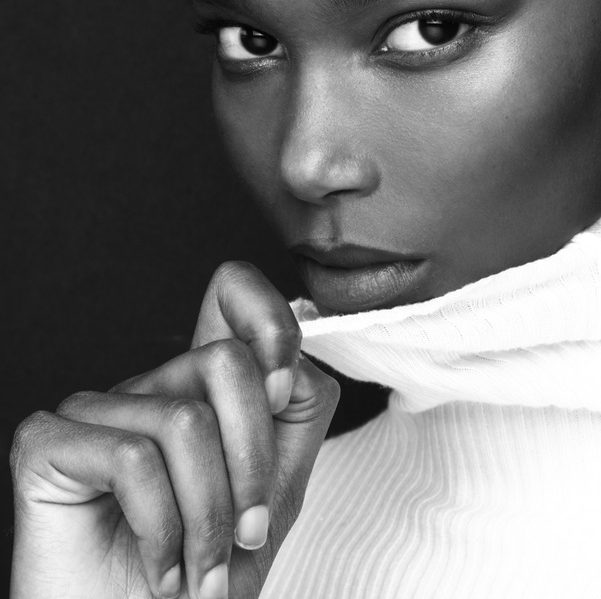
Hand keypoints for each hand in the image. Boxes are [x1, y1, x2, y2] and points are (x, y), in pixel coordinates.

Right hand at [10, 261, 338, 598]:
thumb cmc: (205, 579)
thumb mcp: (272, 490)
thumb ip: (294, 414)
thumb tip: (294, 358)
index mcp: (199, 389)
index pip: (230, 291)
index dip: (269, 319)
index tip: (282, 392)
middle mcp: (146, 387)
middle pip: (226, 361)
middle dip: (252, 465)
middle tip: (245, 537)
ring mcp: (94, 410)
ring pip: (186, 421)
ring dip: (209, 519)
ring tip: (201, 572)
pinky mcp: (46, 441)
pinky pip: (131, 457)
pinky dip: (161, 530)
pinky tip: (159, 568)